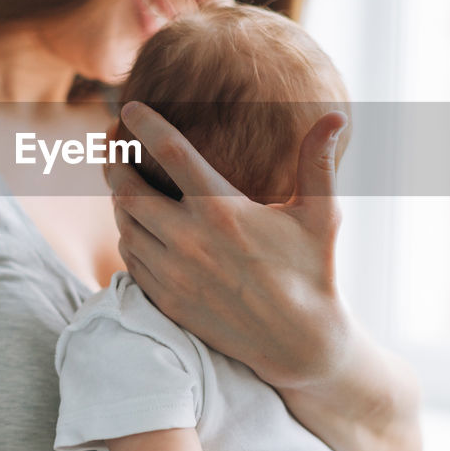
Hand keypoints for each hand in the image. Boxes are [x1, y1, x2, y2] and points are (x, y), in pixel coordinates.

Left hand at [105, 101, 350, 388]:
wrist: (299, 343)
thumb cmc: (313, 272)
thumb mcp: (321, 215)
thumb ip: (318, 162)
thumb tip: (335, 117)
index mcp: (223, 210)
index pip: (170, 152)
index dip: (145, 124)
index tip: (130, 107)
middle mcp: (190, 239)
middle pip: (127, 189)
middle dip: (114, 163)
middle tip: (113, 147)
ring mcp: (173, 272)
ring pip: (124, 225)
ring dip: (118, 200)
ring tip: (123, 182)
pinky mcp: (167, 299)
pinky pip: (130, 260)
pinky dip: (128, 237)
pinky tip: (137, 226)